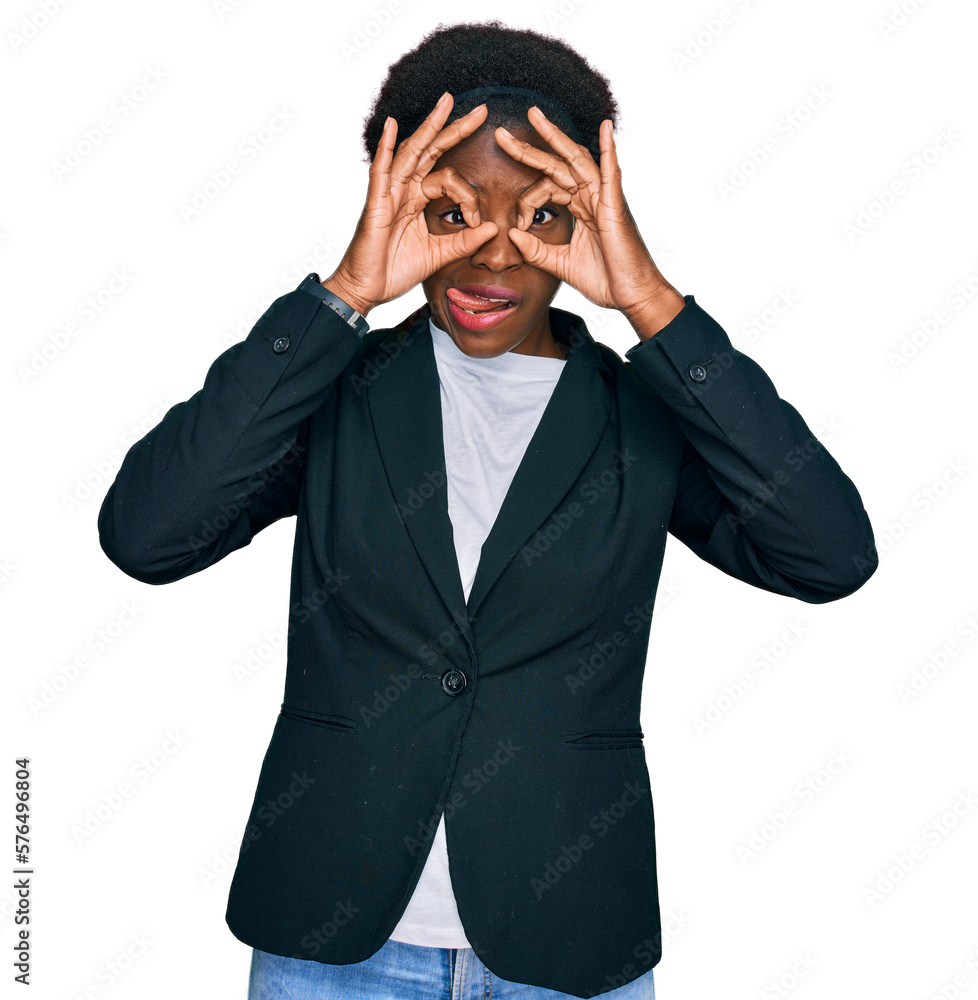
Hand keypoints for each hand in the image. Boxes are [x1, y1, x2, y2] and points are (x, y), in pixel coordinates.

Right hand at [324, 93, 498, 315]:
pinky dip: (385, 148)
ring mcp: (388, 194)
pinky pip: (380, 171)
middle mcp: (403, 190)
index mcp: (417, 200)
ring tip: (446, 103)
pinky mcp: (375, 205)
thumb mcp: (439, 255)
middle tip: (481, 110)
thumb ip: (464, 242)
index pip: (448, 179)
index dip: (468, 196)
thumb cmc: (395, 271)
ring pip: (411, 153)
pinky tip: (392, 126)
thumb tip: (493, 229)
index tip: (477, 221)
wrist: (368, 289)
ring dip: (429, 127)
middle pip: (431, 151)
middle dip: (455, 129)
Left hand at [494, 108, 683, 331]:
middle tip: (501, 133)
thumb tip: (512, 234)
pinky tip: (605, 128)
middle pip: (556, 165)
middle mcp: (591, 198)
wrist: (630, 296)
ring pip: (576, 160)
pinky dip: (609, 150)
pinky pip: (611, 174)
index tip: (516, 223)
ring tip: (534, 116)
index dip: (525, 201)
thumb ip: (536, 250)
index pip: (546, 188)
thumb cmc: (604, 279)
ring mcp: (604, 199)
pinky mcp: (615, 207)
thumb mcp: (560, 264)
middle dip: (529, 148)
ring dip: (555, 137)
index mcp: (580, 208)